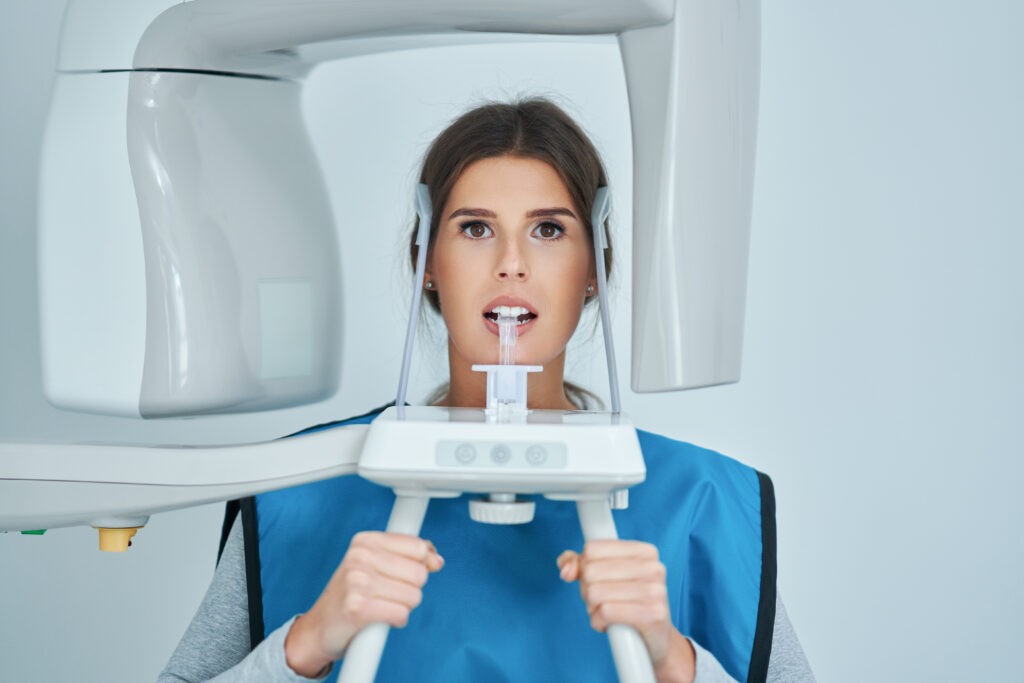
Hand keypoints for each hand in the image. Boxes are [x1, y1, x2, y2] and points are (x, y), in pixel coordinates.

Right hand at [285, 531, 443, 676]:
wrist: (317, 629)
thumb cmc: (349, 596)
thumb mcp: (374, 565)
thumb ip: (408, 557)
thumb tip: (437, 560)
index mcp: (365, 541)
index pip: (418, 546)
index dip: (423, 565)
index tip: (410, 574)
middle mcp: (359, 557)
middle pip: (419, 573)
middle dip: (411, 589)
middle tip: (389, 594)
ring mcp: (357, 581)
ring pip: (414, 596)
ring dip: (404, 607)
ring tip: (382, 606)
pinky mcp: (358, 608)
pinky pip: (401, 614)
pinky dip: (396, 621)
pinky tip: (380, 619)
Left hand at [557, 540, 694, 682]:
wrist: (656, 640)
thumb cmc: (628, 604)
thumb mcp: (604, 578)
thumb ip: (579, 565)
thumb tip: (566, 570)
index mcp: (644, 552)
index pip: (592, 549)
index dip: (584, 568)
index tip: (597, 581)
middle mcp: (653, 568)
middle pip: (591, 571)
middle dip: (587, 591)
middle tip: (602, 601)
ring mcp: (655, 591)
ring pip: (595, 592)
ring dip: (592, 608)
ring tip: (606, 613)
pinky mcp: (652, 615)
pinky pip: (605, 612)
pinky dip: (598, 622)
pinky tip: (608, 624)